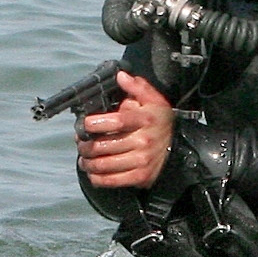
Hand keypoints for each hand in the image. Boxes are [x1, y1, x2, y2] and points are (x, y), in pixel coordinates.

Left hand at [76, 69, 173, 191]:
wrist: (178, 145)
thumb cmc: (159, 121)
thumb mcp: (154, 100)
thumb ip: (137, 87)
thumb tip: (121, 76)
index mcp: (145, 120)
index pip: (116, 121)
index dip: (95, 123)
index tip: (84, 124)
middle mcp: (143, 142)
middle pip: (105, 145)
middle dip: (85, 144)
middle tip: (79, 142)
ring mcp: (142, 161)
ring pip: (104, 164)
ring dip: (87, 162)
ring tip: (83, 157)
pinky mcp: (140, 177)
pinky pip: (112, 180)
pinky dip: (97, 177)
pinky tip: (92, 172)